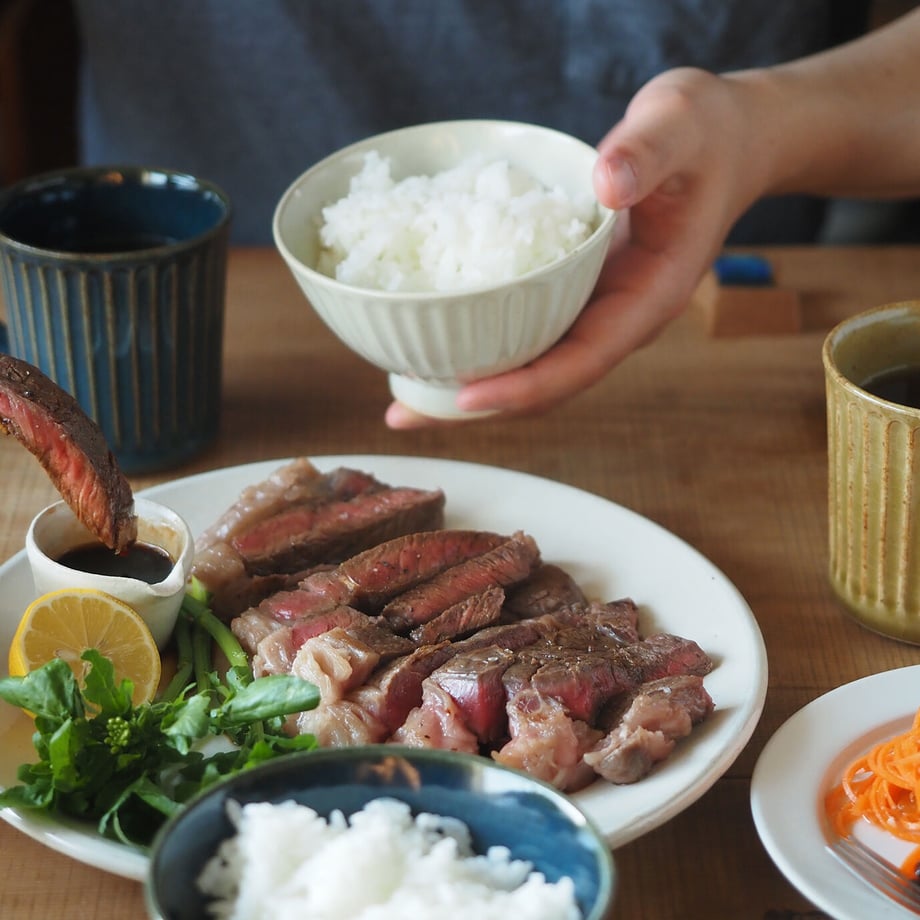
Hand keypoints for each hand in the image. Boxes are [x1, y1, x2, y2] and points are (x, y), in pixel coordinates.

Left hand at [386, 68, 767, 428]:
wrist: (719, 144)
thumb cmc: (705, 136)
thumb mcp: (682, 125)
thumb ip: (648, 153)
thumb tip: (606, 184)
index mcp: (646, 299)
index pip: (584, 360)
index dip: (526, 385)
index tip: (466, 398)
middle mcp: (615, 319)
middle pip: (545, 383)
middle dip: (477, 405)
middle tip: (404, 417)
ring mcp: (592, 312)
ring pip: (529, 365)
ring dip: (467, 387)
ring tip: (401, 400)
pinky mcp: (572, 294)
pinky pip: (522, 330)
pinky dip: (478, 344)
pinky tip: (430, 341)